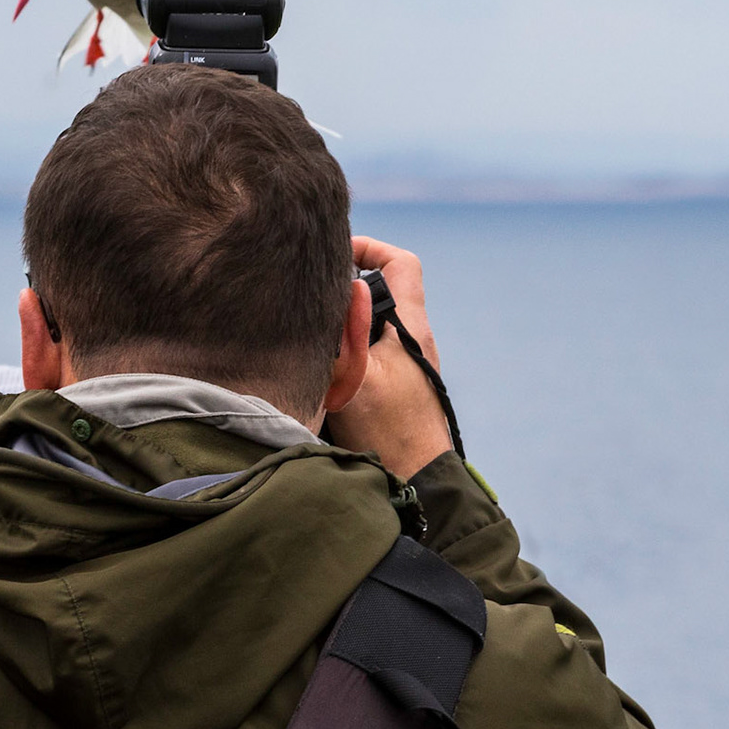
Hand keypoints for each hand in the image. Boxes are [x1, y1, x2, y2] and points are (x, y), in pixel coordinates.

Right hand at [325, 235, 452, 477]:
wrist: (416, 481)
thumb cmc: (389, 430)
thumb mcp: (355, 374)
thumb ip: (344, 330)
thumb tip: (337, 289)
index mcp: (410, 325)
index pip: (401, 263)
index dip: (370, 248)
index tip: (336, 255)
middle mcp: (413, 339)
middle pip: (382, 290)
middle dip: (345, 289)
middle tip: (313, 297)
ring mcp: (406, 364)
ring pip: (372, 324)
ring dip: (343, 324)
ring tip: (312, 333)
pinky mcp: (397, 387)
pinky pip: (370, 352)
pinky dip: (346, 351)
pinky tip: (323, 368)